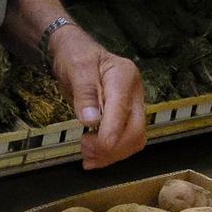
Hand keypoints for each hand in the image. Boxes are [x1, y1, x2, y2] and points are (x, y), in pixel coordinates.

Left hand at [49, 29, 146, 168]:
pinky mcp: (126, 118)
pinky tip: (94, 158)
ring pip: (134, 140)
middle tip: (85, 149)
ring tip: (87, 156)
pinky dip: (112, 154)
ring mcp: (133, 106)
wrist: (76, 52)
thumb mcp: (76, 68)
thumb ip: (84, 93)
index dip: (109, 133)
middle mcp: (134, 93)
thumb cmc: (76, 55)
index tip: (91, 146)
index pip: (123, 110)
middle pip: (135, 130)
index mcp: (125, 76)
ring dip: (112, 154)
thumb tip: (90, 120)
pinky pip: (126, 141)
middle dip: (111, 147)